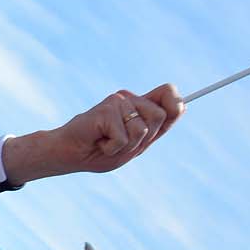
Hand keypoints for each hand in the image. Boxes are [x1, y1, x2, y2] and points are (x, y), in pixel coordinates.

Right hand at [1, 85, 183, 182]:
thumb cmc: (98, 152)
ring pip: (143, 128)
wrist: (67, 155)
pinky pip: (124, 137)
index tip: (175, 110)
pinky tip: (99, 143)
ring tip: (108, 142)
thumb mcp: (134, 145)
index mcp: (139, 107)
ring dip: (127, 145)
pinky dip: (112, 148)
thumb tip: (182, 105)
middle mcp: (129, 99)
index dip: (176, 103)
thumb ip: (156, 127)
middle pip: (161, 115)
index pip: (169, 94)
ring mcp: (118, 102)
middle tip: (121, 142)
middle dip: (144, 138)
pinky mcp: (107, 109)